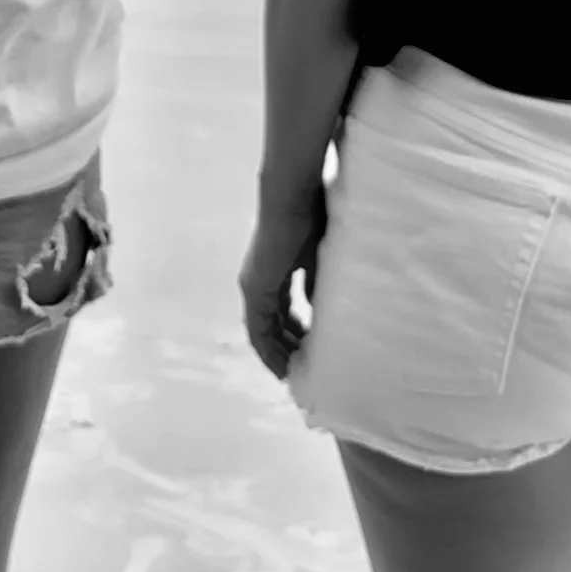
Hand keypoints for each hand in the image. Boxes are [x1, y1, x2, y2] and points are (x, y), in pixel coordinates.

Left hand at [238, 188, 327, 380]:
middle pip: (270, 325)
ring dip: (278, 354)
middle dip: (287, 348)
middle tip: (306, 370)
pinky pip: (259, 331)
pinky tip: (283, 367)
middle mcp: (258, 281)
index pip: (281, 310)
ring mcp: (253, 286)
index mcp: (273, 271)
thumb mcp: (317, 256)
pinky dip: (270, 351)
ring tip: (296, 375)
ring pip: (262, 332)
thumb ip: (314, 282)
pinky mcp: (254, 290)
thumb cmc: (312, 216)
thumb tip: (316, 307)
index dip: (294, 331)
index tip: (311, 349)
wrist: (293, 196)